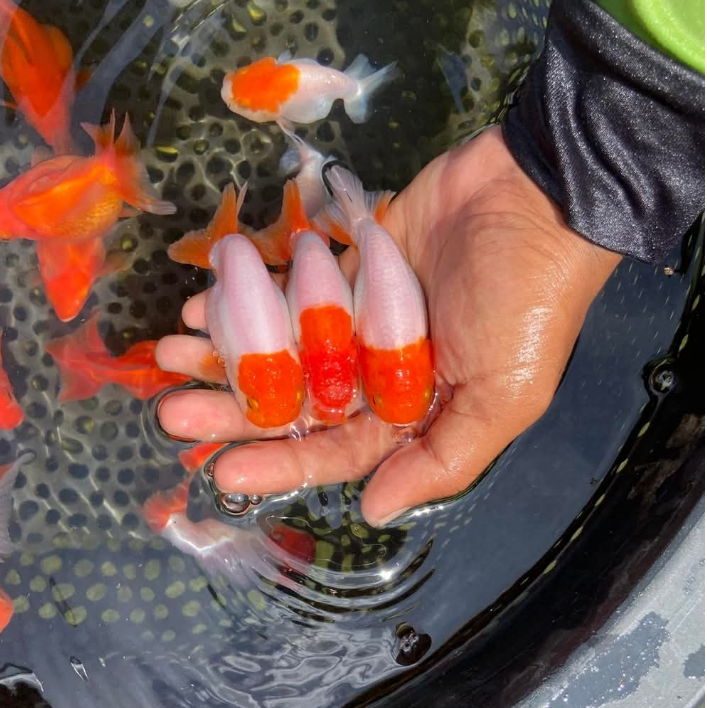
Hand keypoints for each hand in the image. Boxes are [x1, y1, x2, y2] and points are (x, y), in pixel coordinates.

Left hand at [155, 127, 621, 526]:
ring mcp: (357, 317)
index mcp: (412, 414)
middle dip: (233, 409)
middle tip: (170, 410)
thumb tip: (373, 512)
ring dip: (225, 353)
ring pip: (281, 345)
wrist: (537, 195)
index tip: (221, 469)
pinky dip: (247, 296)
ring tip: (169, 353)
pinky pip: (287, 288)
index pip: (334, 451)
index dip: (279, 464)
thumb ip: (441, 460)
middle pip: (293, 401)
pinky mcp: (345, 265)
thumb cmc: (526, 305)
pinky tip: (202, 305)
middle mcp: (378, 373)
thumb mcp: (503, 398)